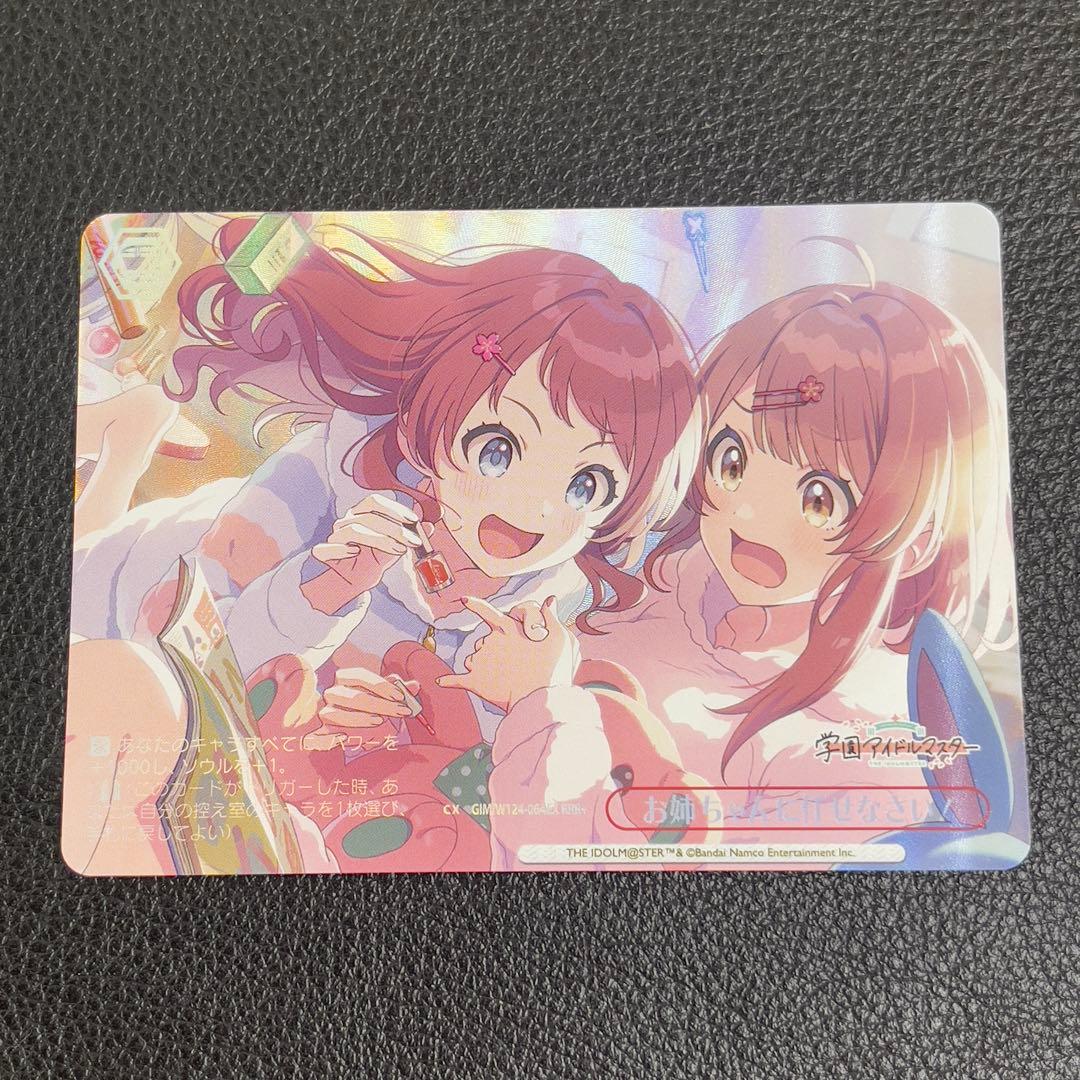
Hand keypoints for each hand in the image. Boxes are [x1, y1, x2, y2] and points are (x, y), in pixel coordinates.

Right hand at [303, 493, 427, 613]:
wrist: (351, 581)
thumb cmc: (372, 559)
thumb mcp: (394, 548)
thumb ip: (409, 537)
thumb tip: (430, 527)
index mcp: (361, 513)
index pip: (374, 502)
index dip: (394, 508)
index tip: (413, 520)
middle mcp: (346, 521)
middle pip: (369, 517)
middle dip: (395, 528)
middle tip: (413, 541)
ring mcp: (334, 537)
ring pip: (353, 530)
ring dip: (379, 539)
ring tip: (398, 550)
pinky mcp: (323, 553)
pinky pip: (327, 548)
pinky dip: (341, 549)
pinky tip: (355, 553)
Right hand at [317, 667, 420, 729]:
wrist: (363, 731)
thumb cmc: (376, 708)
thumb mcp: (388, 698)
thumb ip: (400, 691)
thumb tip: (415, 686)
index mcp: (345, 678)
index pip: (359, 675)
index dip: (380, 684)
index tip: (400, 696)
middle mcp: (332, 694)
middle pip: (350, 695)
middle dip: (378, 703)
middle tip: (400, 711)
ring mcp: (323, 715)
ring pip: (332, 714)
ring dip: (358, 718)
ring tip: (380, 722)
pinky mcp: (318, 736)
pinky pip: (312, 739)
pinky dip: (325, 740)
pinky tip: (344, 739)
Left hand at [436, 595, 578, 711]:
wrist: (539, 700)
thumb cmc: (553, 669)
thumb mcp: (560, 639)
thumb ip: (552, 617)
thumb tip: (549, 600)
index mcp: (507, 628)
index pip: (487, 611)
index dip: (475, 605)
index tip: (463, 600)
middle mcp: (489, 641)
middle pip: (484, 643)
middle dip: (494, 651)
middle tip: (514, 665)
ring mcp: (479, 661)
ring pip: (474, 659)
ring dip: (484, 666)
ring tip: (503, 677)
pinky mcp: (474, 681)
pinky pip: (456, 679)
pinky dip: (448, 681)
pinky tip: (440, 681)